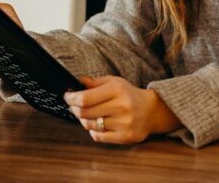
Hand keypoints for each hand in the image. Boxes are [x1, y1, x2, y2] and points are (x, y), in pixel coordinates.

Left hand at [64, 76, 181, 143]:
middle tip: (73, 106)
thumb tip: (77, 83)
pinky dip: (93, 131)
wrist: (151, 111)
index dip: (71, 99)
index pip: (85, 98)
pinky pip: (98, 136)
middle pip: (84, 112)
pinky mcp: (125, 137)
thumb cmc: (129, 95)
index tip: (67, 97)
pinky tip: (97, 124)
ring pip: (89, 125)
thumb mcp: (114, 82)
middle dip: (74, 109)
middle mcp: (121, 106)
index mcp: (117, 89)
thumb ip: (95, 82)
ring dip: (83, 120)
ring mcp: (123, 123)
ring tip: (87, 115)